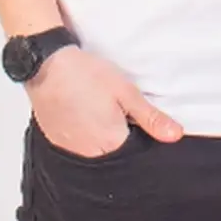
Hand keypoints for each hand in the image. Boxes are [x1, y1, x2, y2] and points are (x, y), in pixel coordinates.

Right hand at [26, 44, 184, 157]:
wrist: (46, 65)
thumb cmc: (86, 74)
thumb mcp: (124, 90)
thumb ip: (150, 117)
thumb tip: (175, 135)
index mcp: (112, 143)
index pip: (137, 153)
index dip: (142, 136)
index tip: (138, 118)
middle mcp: (91, 154)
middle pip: (117, 155)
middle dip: (123, 136)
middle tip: (118, 110)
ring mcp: (72, 151)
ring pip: (98, 152)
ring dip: (103, 138)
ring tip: (100, 110)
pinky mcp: (58, 143)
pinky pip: (79, 148)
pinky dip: (86, 136)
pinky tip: (85, 116)